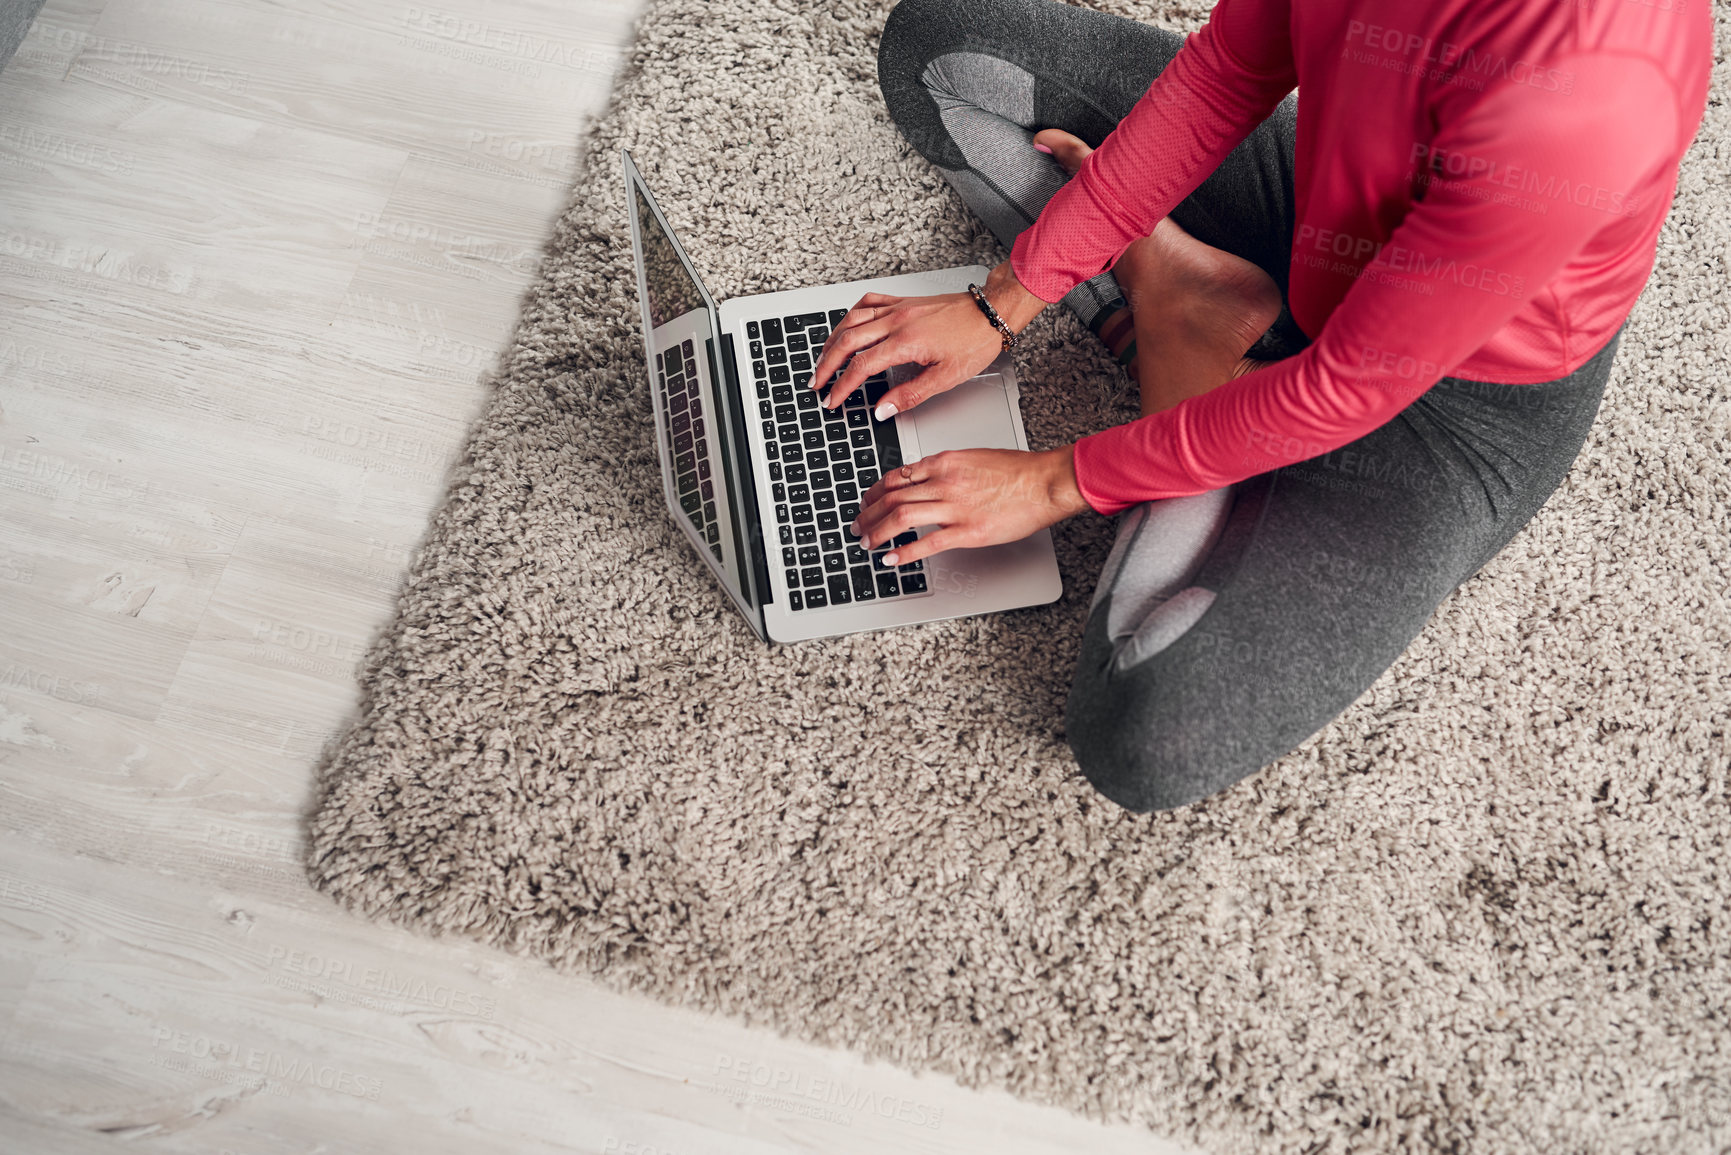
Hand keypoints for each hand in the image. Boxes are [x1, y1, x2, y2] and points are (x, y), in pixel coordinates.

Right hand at [808, 259, 1046, 416]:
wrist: (991, 313)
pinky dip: (852, 314)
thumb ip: (910, 395)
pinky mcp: (903, 301)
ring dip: (833, 340)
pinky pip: (868, 302)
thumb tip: (883, 409)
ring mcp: (898, 308)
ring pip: (852, 320)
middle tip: (817, 382)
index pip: (861, 367)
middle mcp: (897, 321)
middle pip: (847, 341)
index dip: (842, 386)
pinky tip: (847, 324)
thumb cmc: (975, 341)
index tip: (832, 399)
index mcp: (905, 342)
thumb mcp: (945, 378)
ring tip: (824, 358)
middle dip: (827, 364)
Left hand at [850, 445, 1091, 563]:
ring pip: (900, 517)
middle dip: (868, 513)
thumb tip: (926, 481)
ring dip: (877, 532)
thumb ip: (946, 469)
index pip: (897, 476)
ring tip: (867, 542)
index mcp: (944, 462)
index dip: (875, 491)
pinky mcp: (967, 531)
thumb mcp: (973, 458)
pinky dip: (903, 553)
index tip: (867, 501)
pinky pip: (926, 544)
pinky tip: (891, 559)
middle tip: (857, 525)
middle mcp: (943, 482)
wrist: (1044, 482)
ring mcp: (954, 507)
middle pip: (891, 497)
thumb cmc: (1018, 471)